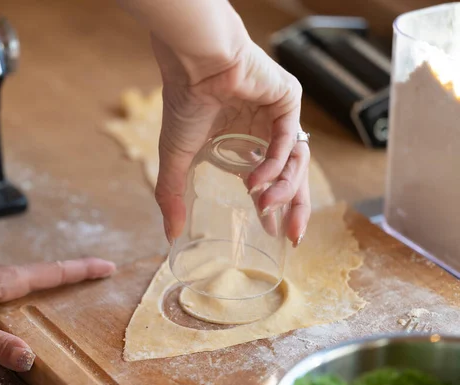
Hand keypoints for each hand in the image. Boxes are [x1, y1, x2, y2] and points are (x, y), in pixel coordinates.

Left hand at [0, 258, 114, 371]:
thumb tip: (30, 358)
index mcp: (4, 280)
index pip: (54, 272)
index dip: (83, 269)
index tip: (109, 266)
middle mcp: (0, 279)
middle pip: (47, 272)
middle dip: (76, 272)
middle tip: (100, 273)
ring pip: (30, 281)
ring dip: (53, 281)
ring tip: (71, 287)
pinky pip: (12, 294)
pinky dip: (30, 296)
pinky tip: (23, 309)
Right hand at [153, 36, 309, 246]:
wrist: (193, 67)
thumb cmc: (183, 105)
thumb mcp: (176, 159)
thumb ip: (173, 196)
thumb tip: (169, 235)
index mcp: (243, 144)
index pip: (269, 181)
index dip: (274, 208)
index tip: (274, 233)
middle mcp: (264, 132)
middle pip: (292, 176)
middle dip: (295, 208)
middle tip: (292, 237)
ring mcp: (278, 116)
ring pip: (295, 161)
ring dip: (284, 189)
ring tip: (266, 207)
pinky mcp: (287, 100)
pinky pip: (287, 140)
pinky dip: (275, 164)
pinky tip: (258, 180)